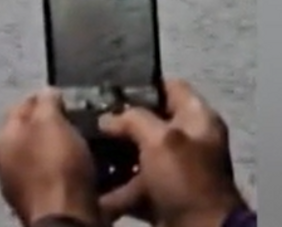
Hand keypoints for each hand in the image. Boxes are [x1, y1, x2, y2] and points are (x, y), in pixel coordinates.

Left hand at [0, 88, 101, 225]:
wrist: (67, 218)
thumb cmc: (56, 166)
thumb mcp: (51, 122)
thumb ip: (46, 102)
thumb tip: (46, 92)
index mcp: (1, 141)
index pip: (21, 107)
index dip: (45, 98)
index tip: (68, 98)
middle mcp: (5, 164)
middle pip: (33, 133)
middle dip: (55, 125)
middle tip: (79, 121)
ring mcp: (22, 186)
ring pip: (45, 156)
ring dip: (63, 149)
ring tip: (87, 144)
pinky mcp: (42, 203)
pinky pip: (56, 178)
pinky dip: (68, 171)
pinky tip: (86, 168)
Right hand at [97, 80, 246, 226]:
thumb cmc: (186, 180)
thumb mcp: (161, 139)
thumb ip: (133, 119)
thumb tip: (108, 119)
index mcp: (198, 120)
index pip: (170, 87)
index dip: (141, 84)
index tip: (109, 87)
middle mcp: (188, 142)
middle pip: (150, 123)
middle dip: (119, 123)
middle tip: (88, 119)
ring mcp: (175, 172)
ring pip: (138, 156)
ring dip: (113, 158)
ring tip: (84, 151)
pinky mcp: (163, 197)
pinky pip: (134, 186)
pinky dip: (116, 189)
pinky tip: (93, 184)